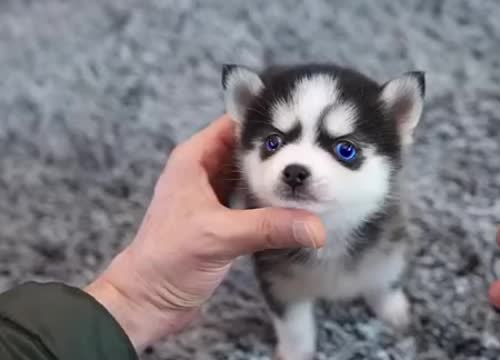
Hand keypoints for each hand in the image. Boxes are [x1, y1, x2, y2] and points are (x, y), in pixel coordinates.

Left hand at [84, 114, 325, 351]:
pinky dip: (274, 203)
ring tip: (315, 176)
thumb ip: (268, 227)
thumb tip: (316, 226)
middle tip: (318, 153)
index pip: (235, 124)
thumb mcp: (219, 235)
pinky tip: (298, 207)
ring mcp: (216, 197)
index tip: (305, 123)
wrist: (148, 302)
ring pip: (254, 177)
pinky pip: (255, 202)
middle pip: (250, 150)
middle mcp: (205, 171)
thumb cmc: (166, 260)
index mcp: (194, 158)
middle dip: (281, 152)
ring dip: (279, 179)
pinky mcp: (225, 221)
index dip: (267, 121)